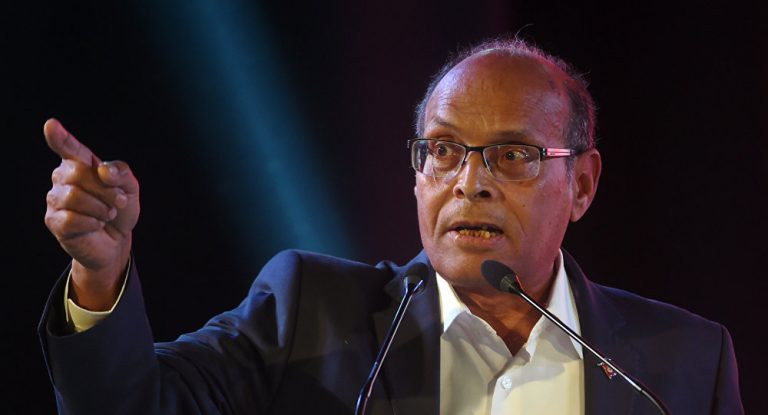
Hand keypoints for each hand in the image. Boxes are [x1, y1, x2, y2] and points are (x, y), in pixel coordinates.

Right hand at [44, 118, 139, 309]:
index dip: (60, 137)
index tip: (51, 125)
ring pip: (74, 196)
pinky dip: (92, 223)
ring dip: (100, 208)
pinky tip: (95, 225)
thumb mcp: (130, 188)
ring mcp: (55, 200)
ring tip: (107, 214)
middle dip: (106, 190)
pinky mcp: (54, 221)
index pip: (68, 148)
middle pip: (79, 174)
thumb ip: (121, 174)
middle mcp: (62, 178)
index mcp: (80, 163)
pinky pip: (71, 219)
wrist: (117, 240)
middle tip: (118, 202)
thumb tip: (103, 171)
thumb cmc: (119, 209)